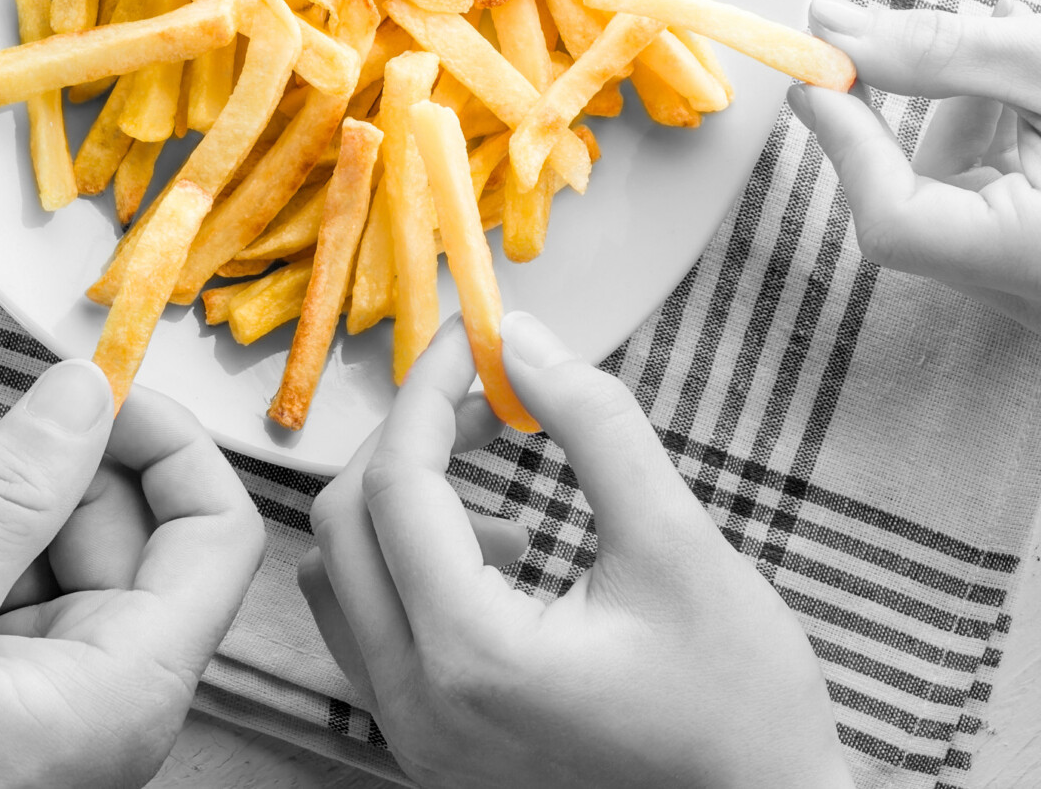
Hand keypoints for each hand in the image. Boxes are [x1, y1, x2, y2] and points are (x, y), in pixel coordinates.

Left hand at [299, 315, 852, 788]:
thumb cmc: (740, 700)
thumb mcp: (678, 543)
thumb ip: (593, 425)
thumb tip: (520, 337)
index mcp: (474, 655)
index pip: (398, 485)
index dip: (431, 390)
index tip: (477, 336)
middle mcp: (417, 706)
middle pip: (346, 523)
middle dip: (412, 440)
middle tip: (492, 403)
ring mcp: (411, 735)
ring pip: (340, 575)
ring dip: (400, 507)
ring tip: (506, 503)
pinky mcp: (424, 743)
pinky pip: (365, 626)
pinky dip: (405, 566)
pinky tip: (500, 561)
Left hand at [792, 0, 1040, 330]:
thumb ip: (947, 54)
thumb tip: (837, 31)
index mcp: (1034, 259)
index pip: (894, 220)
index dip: (848, 142)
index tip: (820, 73)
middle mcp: (1032, 287)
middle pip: (918, 201)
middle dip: (922, 106)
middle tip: (889, 34)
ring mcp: (1037, 274)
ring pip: (962, 190)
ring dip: (975, 106)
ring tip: (1012, 29)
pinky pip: (999, 192)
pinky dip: (1005, 129)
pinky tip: (1023, 77)